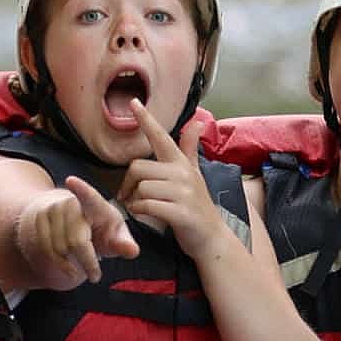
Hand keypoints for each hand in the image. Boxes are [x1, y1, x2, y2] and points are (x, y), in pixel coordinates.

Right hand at [14, 176, 138, 286]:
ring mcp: (52, 210)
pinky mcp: (39, 220)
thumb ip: (123, 243)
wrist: (70, 218)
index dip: (81, 189)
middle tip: (95, 275)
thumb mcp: (115, 234)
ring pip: (60, 248)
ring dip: (72, 264)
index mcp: (95, 204)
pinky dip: (60, 263)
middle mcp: (70, 203)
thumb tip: (133, 251)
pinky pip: (47, 250)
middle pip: (76, 241)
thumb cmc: (99, 227)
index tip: (71, 181)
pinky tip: (69, 266)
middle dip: (87, 262)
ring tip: (83, 266)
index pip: (88, 196)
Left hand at [119, 99, 226, 253]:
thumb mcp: (195, 175)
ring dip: (133, 200)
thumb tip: (197, 122)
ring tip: (139, 207)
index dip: (146, 120)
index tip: (133, 102)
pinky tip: (142, 214)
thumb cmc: (197, 206)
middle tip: (128, 196)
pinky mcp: (180, 212)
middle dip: (128, 183)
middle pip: (138, 167)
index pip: (161, 137)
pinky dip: (139, 211)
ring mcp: (183, 193)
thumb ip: (190, 149)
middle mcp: (183, 174)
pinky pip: (147, 205)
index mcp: (182, 164)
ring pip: (141, 187)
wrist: (212, 238)